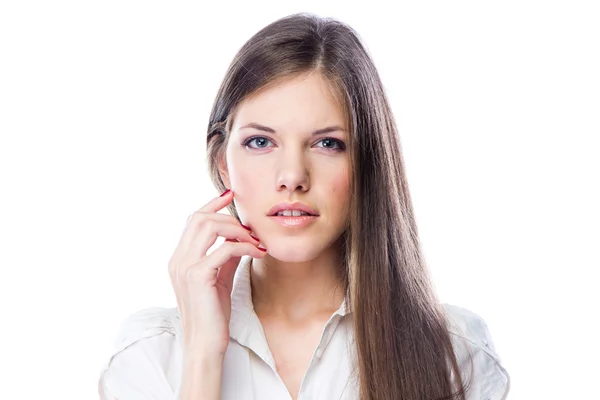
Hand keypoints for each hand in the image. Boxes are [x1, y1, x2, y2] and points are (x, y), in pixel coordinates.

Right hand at [168, 190, 265, 357]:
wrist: (206, 344)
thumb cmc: (213, 314)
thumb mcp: (219, 278)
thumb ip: (224, 256)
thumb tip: (240, 237)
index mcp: (179, 259)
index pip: (192, 220)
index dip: (211, 205)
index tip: (230, 195)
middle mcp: (177, 260)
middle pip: (200, 218)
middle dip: (228, 216)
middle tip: (251, 227)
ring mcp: (185, 267)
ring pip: (209, 227)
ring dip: (237, 229)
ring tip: (255, 240)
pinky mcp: (198, 276)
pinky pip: (224, 248)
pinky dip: (245, 246)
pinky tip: (258, 253)